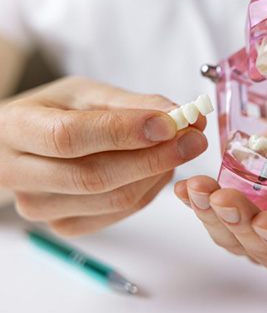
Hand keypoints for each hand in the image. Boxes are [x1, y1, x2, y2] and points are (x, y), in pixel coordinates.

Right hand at [0, 76, 207, 234]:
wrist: (29, 143)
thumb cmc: (56, 112)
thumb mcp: (87, 94)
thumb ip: (132, 104)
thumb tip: (180, 115)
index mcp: (17, 128)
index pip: (70, 136)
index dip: (125, 132)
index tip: (171, 123)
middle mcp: (18, 174)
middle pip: (95, 176)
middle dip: (155, 157)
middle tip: (195, 138)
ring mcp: (40, 207)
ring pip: (114, 198)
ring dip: (157, 173)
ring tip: (180, 149)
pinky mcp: (63, 225)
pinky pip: (118, 213)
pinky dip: (149, 190)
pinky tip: (159, 169)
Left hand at [174, 117, 266, 285]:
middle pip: (265, 251)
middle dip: (241, 224)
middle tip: (222, 197)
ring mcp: (264, 239)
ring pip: (234, 240)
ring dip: (212, 216)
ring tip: (198, 189)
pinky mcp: (242, 220)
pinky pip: (218, 219)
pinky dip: (200, 204)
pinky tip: (188, 188)